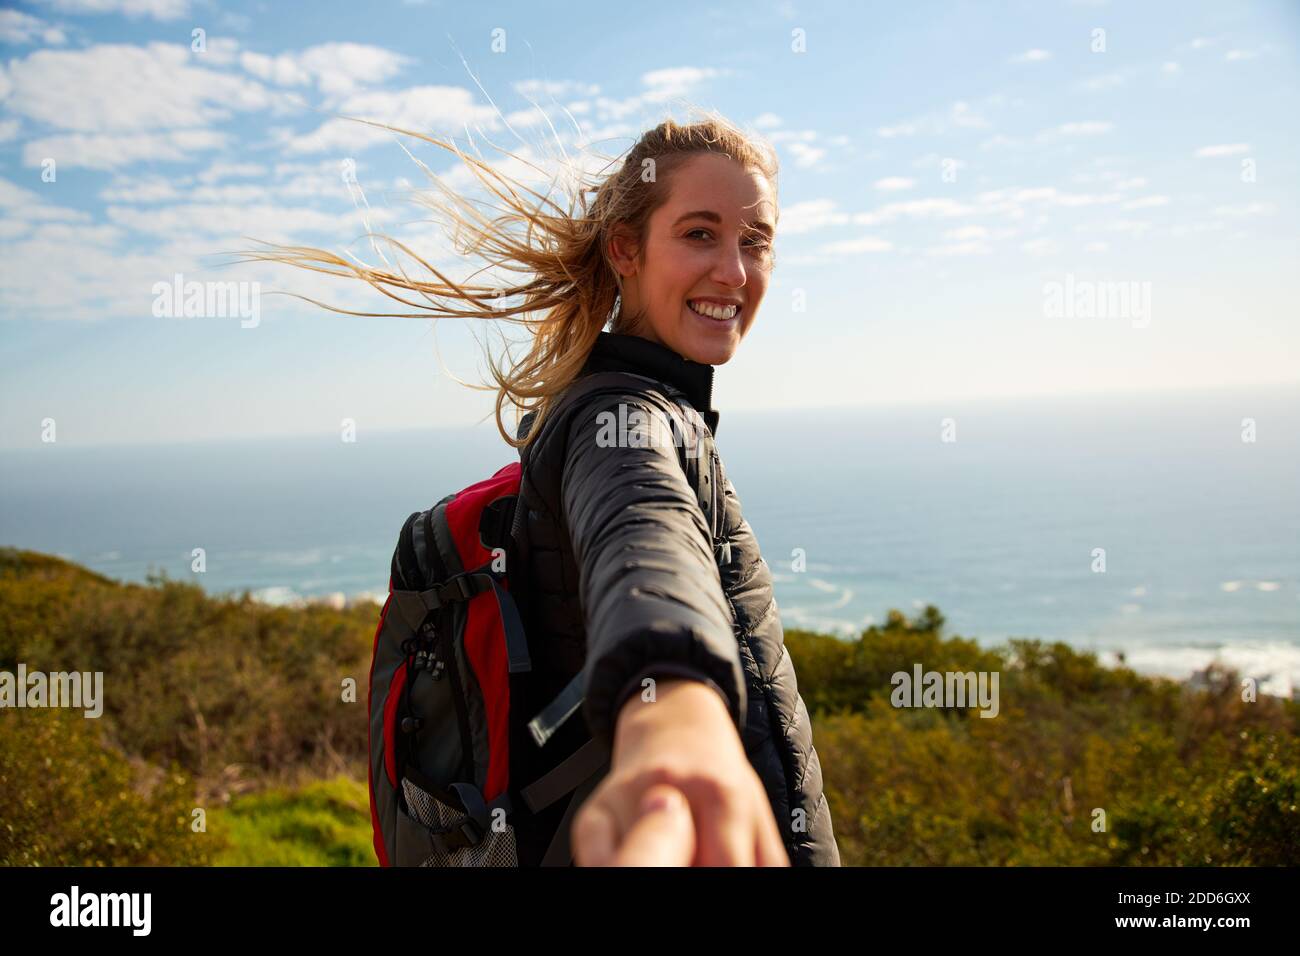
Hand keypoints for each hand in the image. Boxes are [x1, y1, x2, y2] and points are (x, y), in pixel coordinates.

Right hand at [571, 677, 788, 865]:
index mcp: (723, 794)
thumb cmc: (717, 776)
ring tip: (670, 862)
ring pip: (628, 865)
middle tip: (692, 867)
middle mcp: (671, 791)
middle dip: (682, 874)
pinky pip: (592, 861)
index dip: (726, 882)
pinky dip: (608, 868)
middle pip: (669, 865)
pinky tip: (632, 862)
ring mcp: (626, 800)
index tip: (725, 880)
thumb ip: (765, 858)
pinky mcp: (592, 812)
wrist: (672, 720)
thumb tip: (767, 884)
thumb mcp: (755, 809)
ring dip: (649, 869)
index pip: (726, 867)